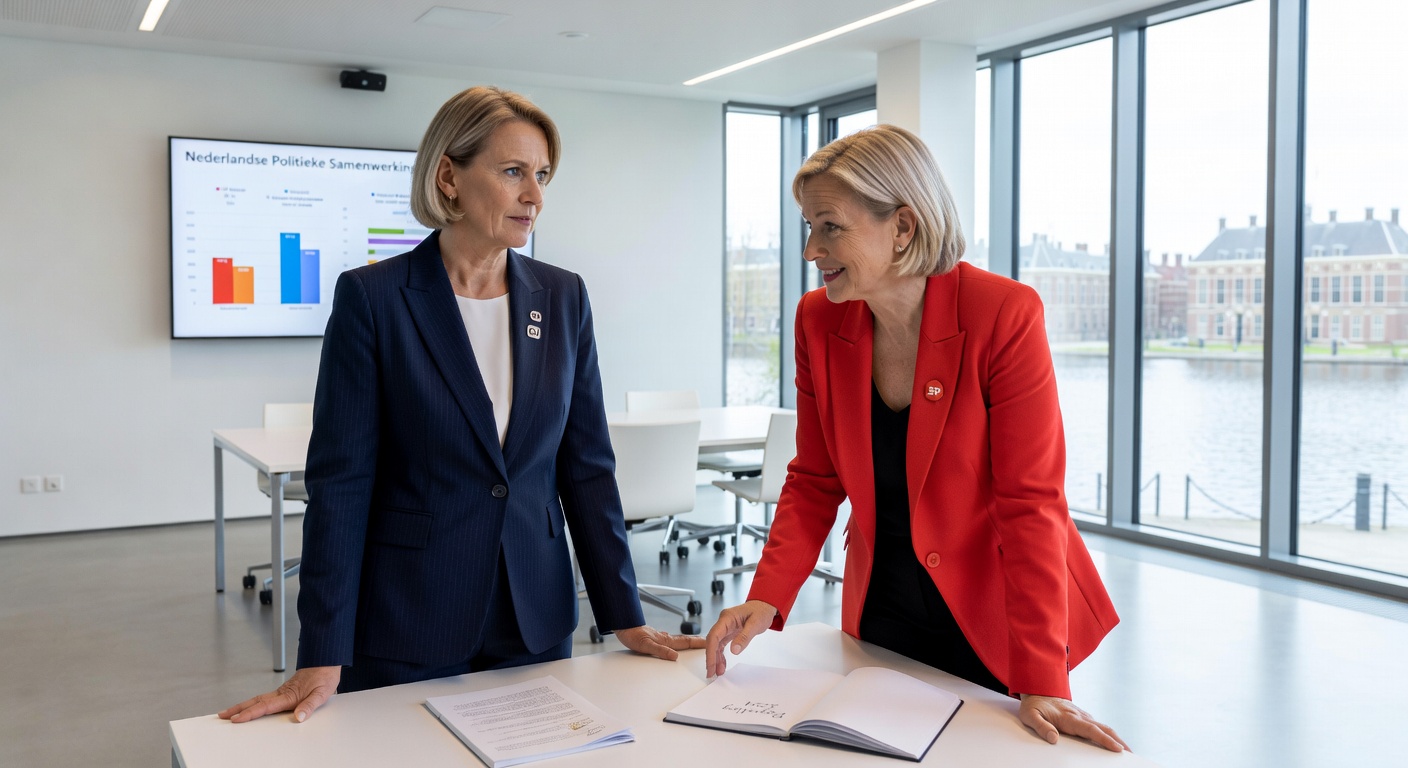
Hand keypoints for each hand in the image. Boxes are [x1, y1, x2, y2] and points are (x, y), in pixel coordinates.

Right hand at [218, 666, 340, 723]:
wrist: (326, 661)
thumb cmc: (324, 676)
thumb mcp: (322, 694)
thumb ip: (309, 706)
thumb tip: (298, 717)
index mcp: (288, 695)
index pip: (265, 707)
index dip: (249, 714)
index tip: (236, 719)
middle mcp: (282, 693)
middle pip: (255, 701)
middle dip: (238, 709)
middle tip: (222, 715)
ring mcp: (282, 691)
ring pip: (258, 699)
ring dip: (243, 705)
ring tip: (230, 712)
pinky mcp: (285, 690)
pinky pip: (265, 698)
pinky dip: (254, 703)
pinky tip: (251, 706)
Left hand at [613, 625, 705, 660]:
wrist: (624, 627)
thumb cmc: (632, 636)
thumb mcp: (645, 646)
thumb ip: (660, 651)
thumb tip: (674, 656)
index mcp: (666, 640)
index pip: (686, 643)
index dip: (698, 644)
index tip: (710, 644)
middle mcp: (666, 639)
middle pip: (686, 641)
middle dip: (698, 642)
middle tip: (710, 643)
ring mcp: (662, 638)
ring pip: (680, 641)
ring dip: (691, 642)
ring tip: (699, 644)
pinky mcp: (656, 639)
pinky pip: (672, 642)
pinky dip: (680, 643)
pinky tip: (678, 646)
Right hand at [703, 600, 777, 677]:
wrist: (764, 606)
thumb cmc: (761, 611)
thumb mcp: (756, 624)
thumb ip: (745, 637)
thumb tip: (734, 650)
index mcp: (727, 617)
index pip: (714, 635)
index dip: (711, 652)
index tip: (711, 665)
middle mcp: (723, 622)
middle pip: (712, 641)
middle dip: (711, 658)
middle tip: (712, 673)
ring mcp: (725, 627)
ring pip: (715, 645)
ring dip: (715, 658)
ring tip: (718, 672)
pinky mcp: (728, 632)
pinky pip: (721, 645)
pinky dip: (721, 655)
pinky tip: (722, 664)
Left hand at [1018, 694, 1128, 751]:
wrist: (1037, 688)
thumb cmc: (1033, 705)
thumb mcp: (1029, 716)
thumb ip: (1041, 727)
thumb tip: (1054, 738)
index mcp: (1068, 718)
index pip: (1090, 730)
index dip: (1104, 740)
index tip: (1117, 748)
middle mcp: (1079, 716)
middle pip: (1103, 728)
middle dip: (1118, 741)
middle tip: (1130, 753)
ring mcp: (1082, 715)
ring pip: (1103, 727)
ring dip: (1116, 738)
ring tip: (1126, 750)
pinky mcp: (1082, 717)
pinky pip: (1098, 726)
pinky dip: (1109, 734)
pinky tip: (1114, 741)